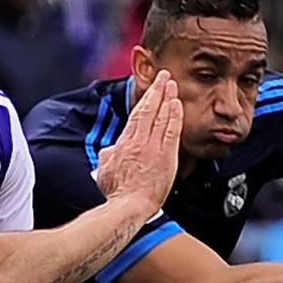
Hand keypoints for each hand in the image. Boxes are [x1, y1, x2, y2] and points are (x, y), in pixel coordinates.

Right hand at [95, 70, 182, 211]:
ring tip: (172, 85)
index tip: (153, 87)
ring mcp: (154, 147)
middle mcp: (139, 140)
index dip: (146, 98)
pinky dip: (175, 116)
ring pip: (162, 117)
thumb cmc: (116, 192)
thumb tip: (111, 149)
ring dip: (168, 98)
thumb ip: (109, 154)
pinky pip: (172, 131)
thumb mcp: (105, 168)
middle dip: (158, 90)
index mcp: (124, 142)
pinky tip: (177, 105)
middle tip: (164, 76)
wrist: (128, 206)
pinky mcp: (166, 157)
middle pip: (150, 109)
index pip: (138, 114)